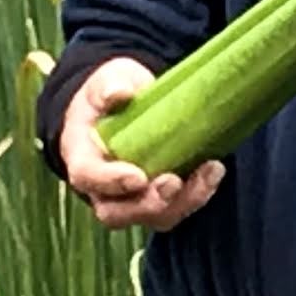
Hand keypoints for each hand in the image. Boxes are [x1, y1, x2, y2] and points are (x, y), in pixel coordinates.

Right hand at [58, 55, 225, 231]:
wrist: (127, 102)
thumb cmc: (112, 91)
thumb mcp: (108, 78)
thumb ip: (109, 86)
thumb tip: (119, 93)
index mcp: (81, 154)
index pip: (86, 176)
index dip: (109, 181)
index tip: (137, 176)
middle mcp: (101, 186)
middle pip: (116, 213)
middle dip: (148, 204)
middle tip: (173, 182)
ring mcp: (130, 198)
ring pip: (153, 217)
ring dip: (184, 201)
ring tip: (209, 171)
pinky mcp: (158, 198)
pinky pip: (177, 209)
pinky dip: (199, 194)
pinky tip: (214, 170)